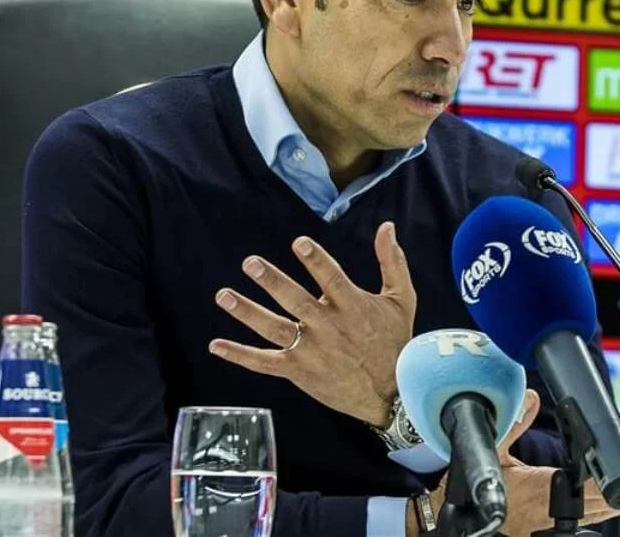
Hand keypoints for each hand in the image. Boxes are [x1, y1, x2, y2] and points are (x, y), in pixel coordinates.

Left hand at [209, 221, 415, 426]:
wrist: (392, 393)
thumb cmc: (395, 342)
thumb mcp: (402, 300)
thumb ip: (392, 262)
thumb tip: (387, 226)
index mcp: (352, 306)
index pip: (331, 279)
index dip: (316, 261)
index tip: (299, 243)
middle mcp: (329, 327)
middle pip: (296, 301)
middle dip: (272, 281)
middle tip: (251, 264)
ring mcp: (311, 350)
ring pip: (274, 328)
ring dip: (247, 312)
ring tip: (224, 295)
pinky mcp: (298, 371)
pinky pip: (264, 363)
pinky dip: (240, 355)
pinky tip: (217, 344)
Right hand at [495, 390, 619, 535]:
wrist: (471, 514)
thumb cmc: (482, 482)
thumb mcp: (494, 448)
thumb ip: (515, 422)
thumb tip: (533, 395)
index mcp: (544, 487)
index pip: (597, 485)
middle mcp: (556, 508)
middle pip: (607, 501)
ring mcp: (556, 521)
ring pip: (602, 513)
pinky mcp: (554, 526)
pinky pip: (590, 519)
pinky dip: (610, 510)